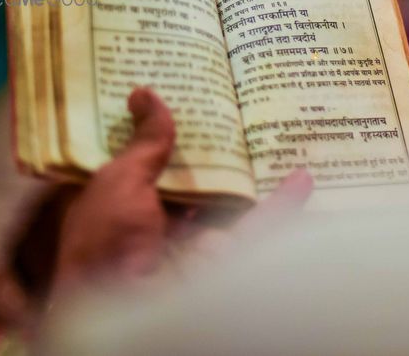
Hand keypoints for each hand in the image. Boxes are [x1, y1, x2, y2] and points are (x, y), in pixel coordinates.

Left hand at [52, 88, 313, 297]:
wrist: (128, 315)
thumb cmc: (106, 246)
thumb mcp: (119, 182)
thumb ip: (143, 144)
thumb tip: (145, 95)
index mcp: (125, 207)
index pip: (147, 164)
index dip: (162, 132)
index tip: (181, 94)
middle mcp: (160, 226)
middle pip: (193, 181)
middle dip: (213, 148)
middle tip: (233, 101)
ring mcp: (196, 245)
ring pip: (229, 202)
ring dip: (251, 173)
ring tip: (274, 131)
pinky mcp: (226, 259)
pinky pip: (259, 228)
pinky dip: (283, 205)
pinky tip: (302, 178)